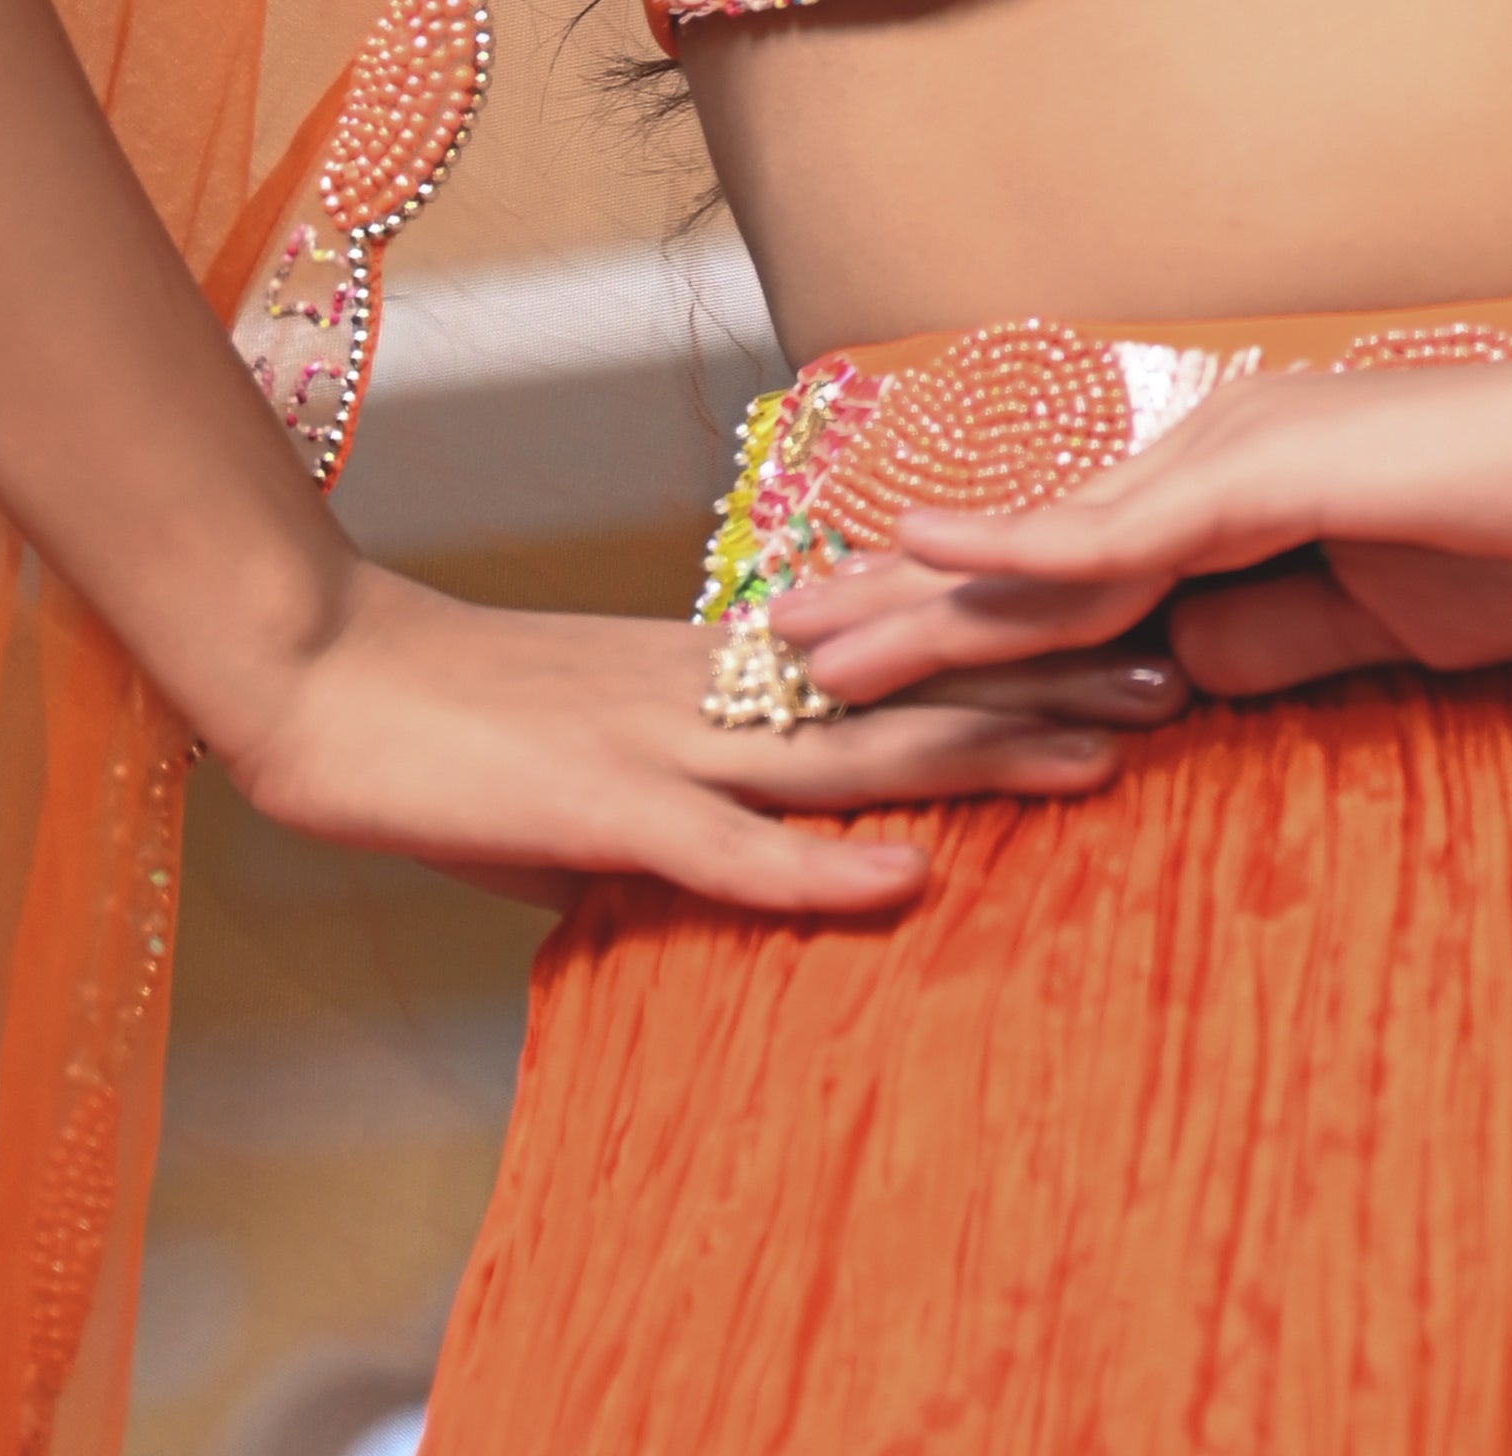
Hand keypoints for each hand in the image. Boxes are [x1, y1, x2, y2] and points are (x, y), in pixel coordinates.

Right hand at [209, 555, 1184, 919]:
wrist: (324, 683)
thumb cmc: (455, 727)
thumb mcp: (598, 758)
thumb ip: (693, 791)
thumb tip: (759, 843)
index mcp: (721, 672)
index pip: (900, 658)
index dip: (1018, 647)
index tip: (1130, 629)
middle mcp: (719, 692)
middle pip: (917, 689)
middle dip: (1054, 685)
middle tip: (1187, 672)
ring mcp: (666, 744)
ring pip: (856, 752)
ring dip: (987, 755)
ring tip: (1105, 758)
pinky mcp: (600, 810)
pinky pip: (726, 848)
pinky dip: (816, 870)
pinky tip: (904, 882)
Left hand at [772, 302, 1511, 711]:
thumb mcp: (1387, 628)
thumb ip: (1277, 643)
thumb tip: (1177, 678)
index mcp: (1242, 501)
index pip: (1076, 584)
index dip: (964, 632)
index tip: (862, 669)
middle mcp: (1214, 457)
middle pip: (1024, 553)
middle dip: (895, 609)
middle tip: (771, 652)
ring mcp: (1235, 453)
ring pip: (1046, 547)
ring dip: (919, 601)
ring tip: (802, 641)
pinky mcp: (1271, 471)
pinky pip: (1126, 530)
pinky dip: (1018, 547)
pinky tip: (929, 552)